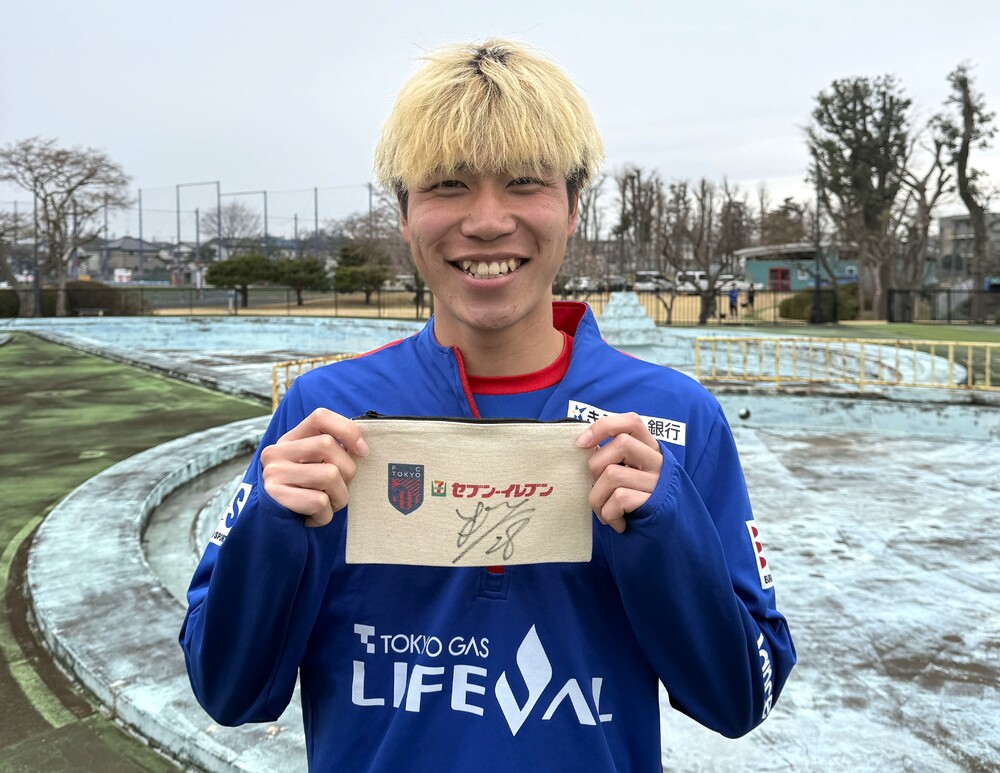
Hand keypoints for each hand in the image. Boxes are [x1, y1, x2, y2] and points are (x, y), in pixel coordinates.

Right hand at [260, 408, 368, 526]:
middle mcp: (277, 452)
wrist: (272, 526)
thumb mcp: (314, 468)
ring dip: (338, 497)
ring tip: (327, 505)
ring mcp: (274, 472)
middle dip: (346, 472)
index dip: (347, 430)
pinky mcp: (275, 496)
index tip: (362, 451)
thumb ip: (332, 453)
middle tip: (339, 489)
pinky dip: (325, 515)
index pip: (320, 417)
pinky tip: (314, 517)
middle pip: (328, 445)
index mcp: (290, 440)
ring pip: (329, 475)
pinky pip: (319, 501)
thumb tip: (361, 449)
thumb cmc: (303, 495)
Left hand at [576, 413, 661, 533]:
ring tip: (603, 512)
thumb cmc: (638, 503)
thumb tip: (583, 446)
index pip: (632, 422)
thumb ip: (613, 458)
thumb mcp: (631, 475)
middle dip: (596, 466)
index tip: (581, 443)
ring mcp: (659, 482)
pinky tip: (617, 523)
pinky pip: (619, 499)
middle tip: (596, 487)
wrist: (668, 538)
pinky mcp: (656, 503)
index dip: (604, 427)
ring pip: (613, 474)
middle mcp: (659, 462)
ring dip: (597, 498)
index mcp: (651, 449)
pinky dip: (609, 514)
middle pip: (621, 445)